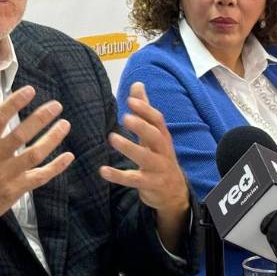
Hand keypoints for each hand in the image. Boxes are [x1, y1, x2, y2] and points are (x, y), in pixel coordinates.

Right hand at [0, 86, 73, 259]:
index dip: (14, 103)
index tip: (30, 90)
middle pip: (20, 135)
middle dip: (40, 118)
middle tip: (56, 105)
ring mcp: (5, 176)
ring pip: (33, 155)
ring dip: (52, 139)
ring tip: (65, 124)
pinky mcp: (15, 191)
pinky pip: (39, 177)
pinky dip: (55, 167)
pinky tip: (68, 156)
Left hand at [100, 82, 189, 251]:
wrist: (174, 191)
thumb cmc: (159, 156)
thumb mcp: (154, 134)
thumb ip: (144, 110)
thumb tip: (137, 84)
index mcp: (163, 136)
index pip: (157, 120)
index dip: (145, 109)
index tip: (130, 100)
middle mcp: (163, 151)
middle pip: (155, 136)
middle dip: (141, 126)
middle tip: (125, 118)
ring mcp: (158, 169)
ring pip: (145, 158)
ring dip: (129, 148)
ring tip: (112, 138)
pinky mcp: (150, 184)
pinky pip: (134, 180)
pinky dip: (118, 176)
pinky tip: (103, 170)